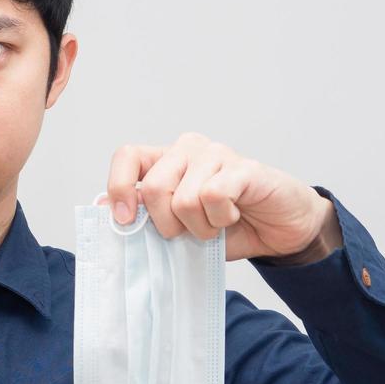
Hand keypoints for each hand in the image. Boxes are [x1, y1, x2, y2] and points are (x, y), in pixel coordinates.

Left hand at [103, 132, 342, 262]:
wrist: (279, 230)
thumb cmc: (227, 227)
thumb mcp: (178, 227)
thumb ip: (144, 216)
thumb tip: (105, 208)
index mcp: (166, 161)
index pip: (128, 157)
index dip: (120, 187)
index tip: (126, 220)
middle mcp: (188, 150)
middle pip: (154, 187)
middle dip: (168, 224)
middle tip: (189, 233)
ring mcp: (217, 154)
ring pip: (184, 198)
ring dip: (200, 227)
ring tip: (216, 225)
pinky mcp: (244, 168)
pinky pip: (214, 196)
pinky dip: (221, 219)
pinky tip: (233, 216)